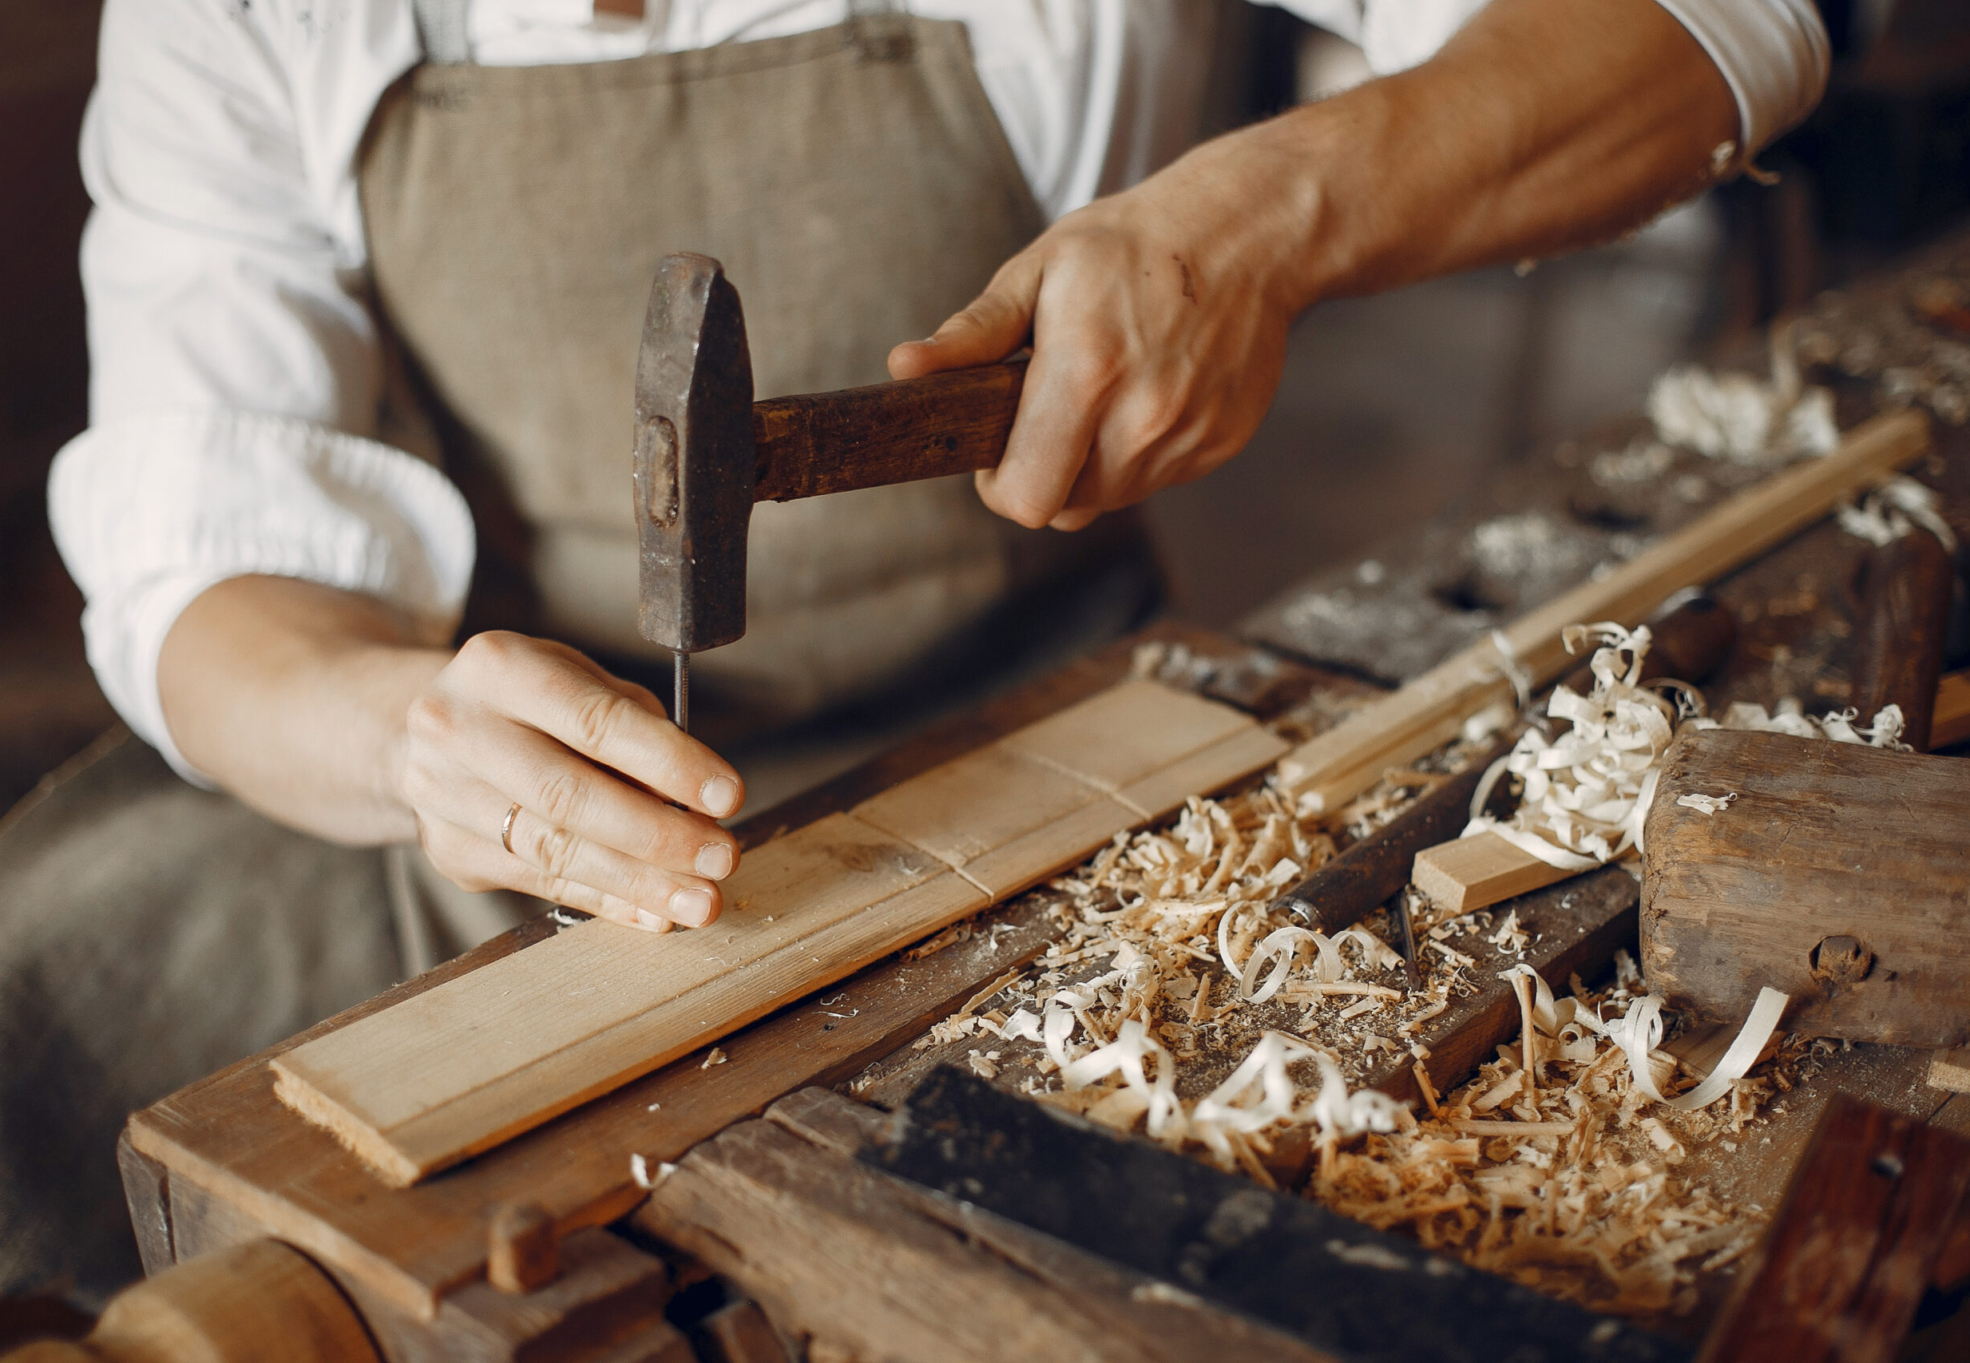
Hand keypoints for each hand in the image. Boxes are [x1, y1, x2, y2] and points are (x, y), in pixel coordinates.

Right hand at [398, 632, 743, 932]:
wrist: (419, 728)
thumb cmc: (527, 699)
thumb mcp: (576, 679)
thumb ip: (635, 725)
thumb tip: (694, 801)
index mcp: (499, 666)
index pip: (597, 721)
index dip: (669, 763)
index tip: (728, 797)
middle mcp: (456, 727)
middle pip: (570, 795)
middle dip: (659, 835)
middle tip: (721, 858)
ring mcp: (442, 794)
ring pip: (555, 850)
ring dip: (638, 883)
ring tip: (699, 900)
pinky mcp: (448, 850)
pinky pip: (540, 883)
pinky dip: (606, 901)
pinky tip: (653, 913)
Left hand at [888, 124, 1315, 530]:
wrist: (1247, 233)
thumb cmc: (1131, 245)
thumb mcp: (1038, 271)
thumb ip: (972, 334)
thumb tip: (906, 369)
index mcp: (1085, 375)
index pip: (1026, 497)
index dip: (1000, 484)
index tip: (999, 450)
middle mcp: (1143, 420)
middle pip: (1065, 507)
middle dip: (1043, 473)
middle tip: (1048, 412)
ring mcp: (1188, 438)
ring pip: (1111, 498)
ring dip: (1092, 464)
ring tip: (1104, 391)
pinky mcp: (1219, 445)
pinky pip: (1157, 479)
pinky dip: (1141, 451)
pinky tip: (1149, 391)